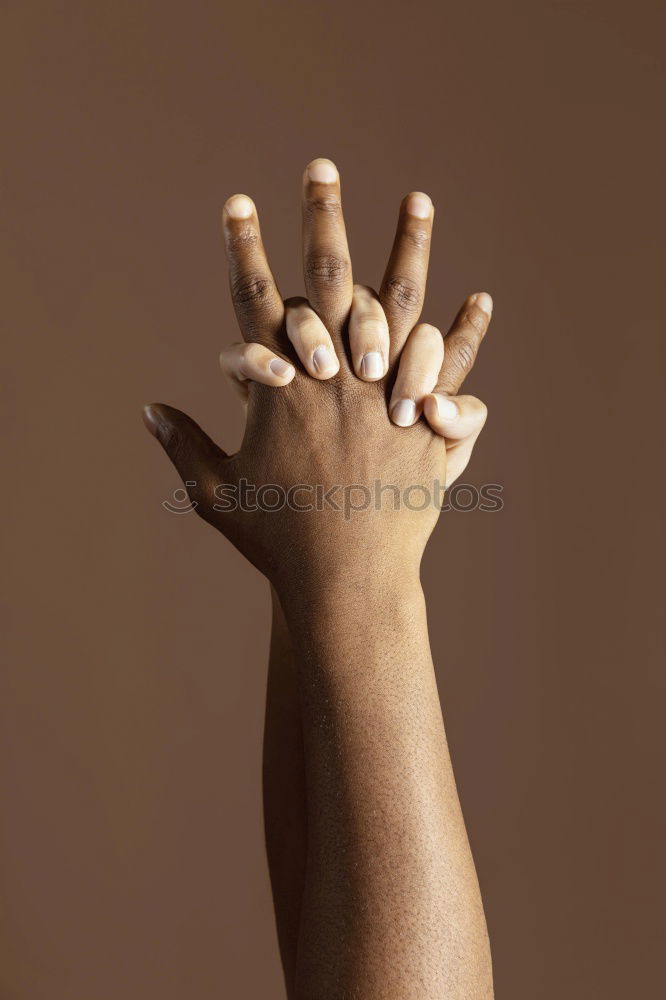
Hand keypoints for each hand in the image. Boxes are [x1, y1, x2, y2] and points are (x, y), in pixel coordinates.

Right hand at [143, 160, 492, 596]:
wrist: (344, 583)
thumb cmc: (277, 541)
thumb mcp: (218, 493)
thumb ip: (183, 444)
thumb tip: (148, 408)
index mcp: (282, 389)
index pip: (254, 301)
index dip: (241, 248)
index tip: (236, 203)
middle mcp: (337, 378)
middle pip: (329, 280)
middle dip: (320, 218)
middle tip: (320, 167)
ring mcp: (387, 394)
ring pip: (403, 305)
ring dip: (410, 246)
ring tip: (417, 197)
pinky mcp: (427, 425)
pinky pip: (453, 367)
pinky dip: (466, 332)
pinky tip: (478, 299)